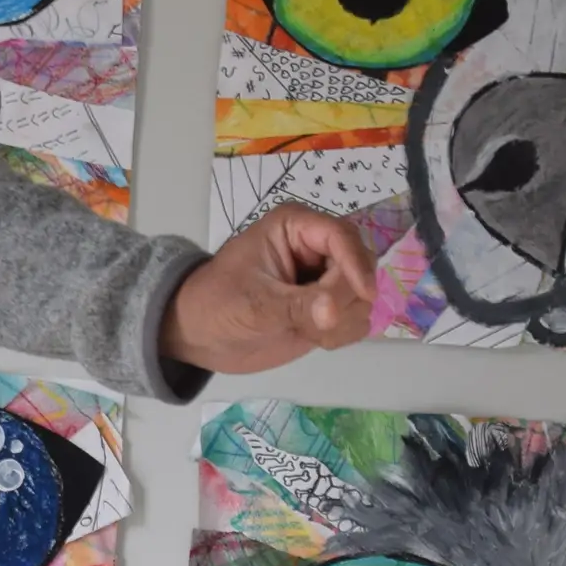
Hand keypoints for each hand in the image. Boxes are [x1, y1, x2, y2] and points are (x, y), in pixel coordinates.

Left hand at [158, 206, 376, 376]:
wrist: (201, 336)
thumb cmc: (216, 305)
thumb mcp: (253, 305)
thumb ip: (295, 308)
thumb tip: (331, 311)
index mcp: (295, 227)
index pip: (342, 237)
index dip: (356, 265)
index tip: (364, 295)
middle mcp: (317, 248)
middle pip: (359, 266)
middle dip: (344, 300)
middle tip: (315, 325)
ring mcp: (325, 279)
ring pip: (362, 296)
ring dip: (342, 321)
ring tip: (306, 331)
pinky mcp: (329, 308)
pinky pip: (357, 319)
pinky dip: (342, 333)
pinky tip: (314, 338)